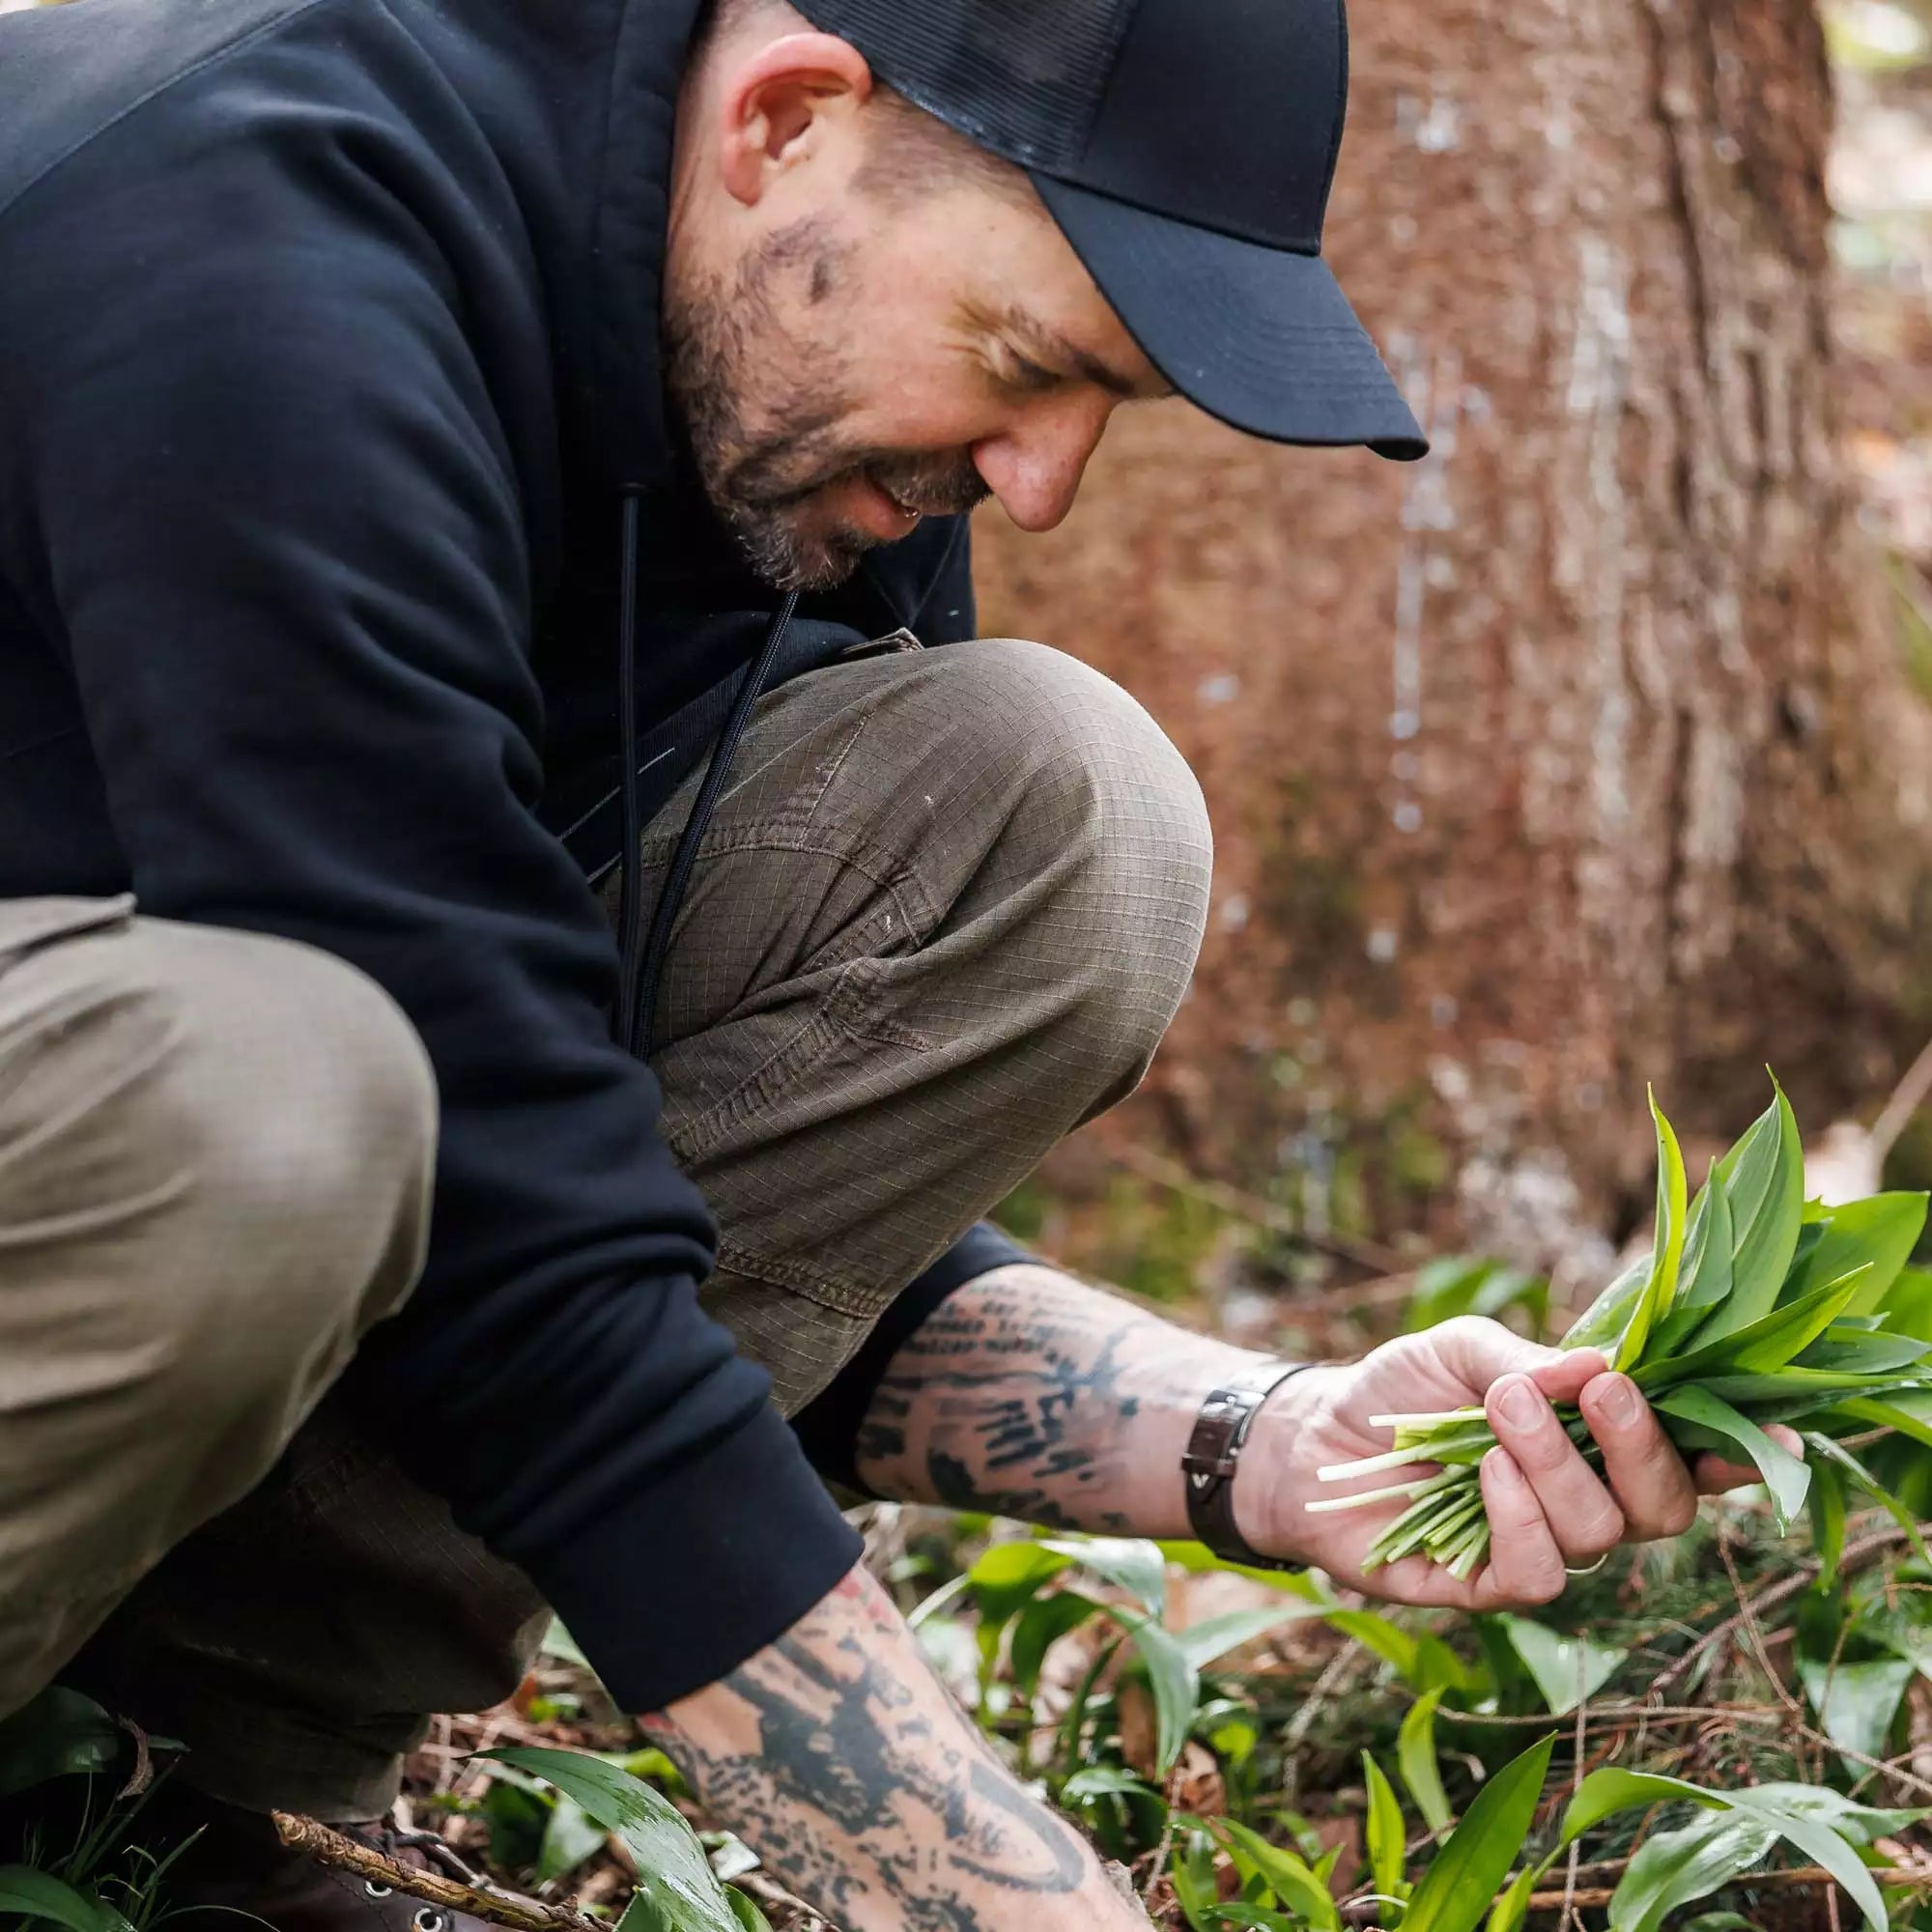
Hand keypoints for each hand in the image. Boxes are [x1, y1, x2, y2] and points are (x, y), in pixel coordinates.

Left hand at [1246, 1317, 1795, 1607]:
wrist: (1315, 1434)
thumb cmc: (1403, 1386)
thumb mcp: (1466, 1349)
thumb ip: (1531, 1357)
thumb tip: (1603, 1363)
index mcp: (1602, 1443)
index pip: (1691, 1460)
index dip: (1740, 1455)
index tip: (1779, 1434)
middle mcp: (1589, 1503)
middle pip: (1666, 1506)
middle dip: (1644, 1447)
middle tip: (1598, 1391)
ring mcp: (1543, 1549)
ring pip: (1600, 1534)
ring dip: (1559, 1463)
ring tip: (1502, 1406)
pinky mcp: (1489, 1589)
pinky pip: (1539, 1574)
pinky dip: (1519, 1517)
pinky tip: (1485, 1472)